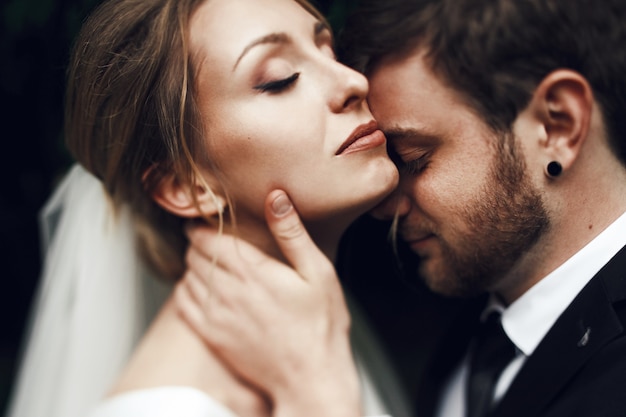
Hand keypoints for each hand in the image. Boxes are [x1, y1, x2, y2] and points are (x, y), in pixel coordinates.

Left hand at [175, 190, 360, 416]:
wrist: (310, 377)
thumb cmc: (321, 325)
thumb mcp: (318, 272)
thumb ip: (292, 233)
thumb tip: (276, 197)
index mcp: (252, 271)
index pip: (208, 239)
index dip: (202, 226)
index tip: (206, 221)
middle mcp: (228, 292)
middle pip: (194, 256)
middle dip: (198, 243)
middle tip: (208, 239)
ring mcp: (216, 316)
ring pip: (186, 278)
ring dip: (192, 265)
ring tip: (206, 261)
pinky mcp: (212, 336)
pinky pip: (183, 305)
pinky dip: (185, 290)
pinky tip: (200, 289)